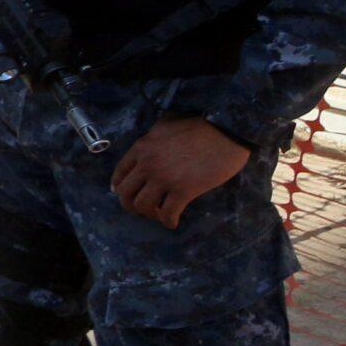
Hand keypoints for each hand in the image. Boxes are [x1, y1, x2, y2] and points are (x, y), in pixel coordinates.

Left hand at [111, 116, 250, 229]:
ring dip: (149, 214)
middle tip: (142, 208)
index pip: (120, 173)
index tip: (123, 193)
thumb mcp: (167, 123)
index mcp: (142, 147)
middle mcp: (147, 164)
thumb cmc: (200, 125)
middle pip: (125, 193)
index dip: (119, 187)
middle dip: (131, 204)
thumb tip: (148, 144)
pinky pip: (167, 214)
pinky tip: (173, 221)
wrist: (226, 131)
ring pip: (142, 206)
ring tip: (160, 213)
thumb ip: (153, 135)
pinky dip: (168, 221)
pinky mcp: (183, 190)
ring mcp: (164, 178)